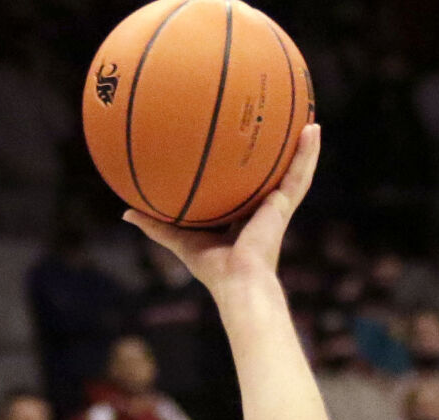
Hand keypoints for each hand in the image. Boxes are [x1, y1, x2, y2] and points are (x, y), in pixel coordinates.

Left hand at [121, 124, 319, 296]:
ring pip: (292, 171)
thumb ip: (155, 225)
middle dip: (274, 153)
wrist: (238, 282)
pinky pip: (299, 174)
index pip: (242, 188)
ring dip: (301, 147)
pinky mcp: (284, 205)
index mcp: (242, 218)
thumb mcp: (179, 239)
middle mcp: (261, 210)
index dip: (242, 170)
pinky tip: (313, 128)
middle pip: (269, 175)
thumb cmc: (212, 269)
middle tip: (276, 124)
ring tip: (308, 119)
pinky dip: (308, 152)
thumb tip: (125, 212)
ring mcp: (276, 207)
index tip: (240, 147)